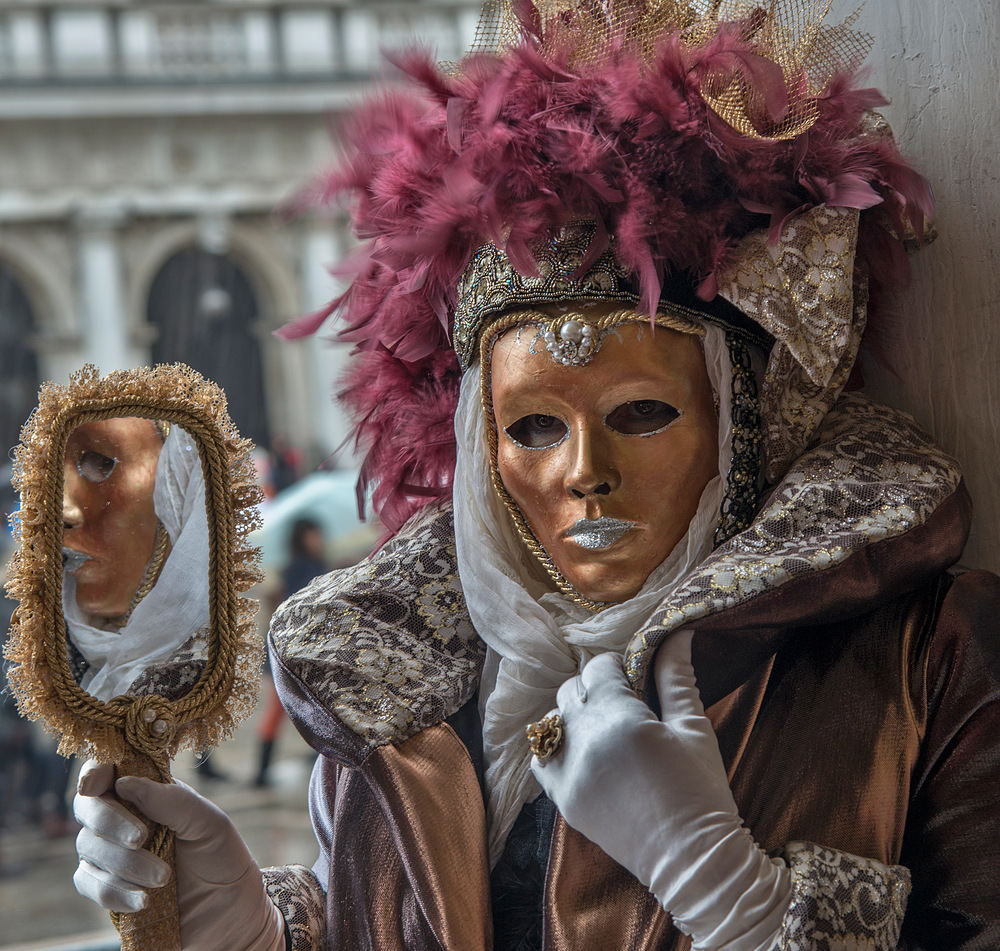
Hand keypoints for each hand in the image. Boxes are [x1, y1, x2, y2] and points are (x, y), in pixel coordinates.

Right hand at [73, 761, 284, 950]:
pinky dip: (113, 891)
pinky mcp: (106, 886)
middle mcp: (124, 817)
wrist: (228, 912)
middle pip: (88, 808)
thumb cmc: (221, 858)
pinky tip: (143, 900)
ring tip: (163, 877)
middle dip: (110, 822)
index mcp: (150, 791)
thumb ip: (172, 801)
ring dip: (124, 863)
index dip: (96, 772)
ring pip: (88, 847)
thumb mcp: (209, 824)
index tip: (96, 784)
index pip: (111, 770)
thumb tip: (124, 783)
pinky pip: (90, 884)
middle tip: (142, 839)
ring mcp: (111, 852)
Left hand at [530, 635, 789, 950]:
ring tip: (606, 731)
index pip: (599, 667)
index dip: (618, 667)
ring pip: (553, 719)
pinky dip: (556, 747)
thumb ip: (677, 677)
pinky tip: (584, 753)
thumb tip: (676, 632)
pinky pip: (541, 757)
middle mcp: (584, 740)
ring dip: (574, 715)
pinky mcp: (561, 798)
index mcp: (619, 718)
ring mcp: (567, 771)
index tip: (636, 679)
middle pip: (572, 689)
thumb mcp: (694, 727)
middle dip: (596, 688)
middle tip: (625, 704)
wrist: (693, 862)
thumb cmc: (701, 792)